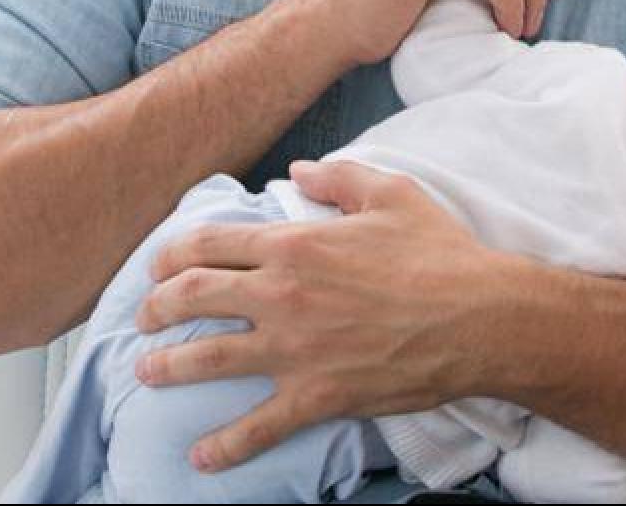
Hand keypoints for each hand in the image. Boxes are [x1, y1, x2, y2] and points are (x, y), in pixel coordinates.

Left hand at [134, 160, 524, 472]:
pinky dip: (224, 446)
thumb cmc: (440, 253)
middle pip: (192, 297)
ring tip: (148, 371)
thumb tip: (299, 169)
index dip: (171, 253)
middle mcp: (281, 295)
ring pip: (207, 359)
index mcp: (295, 243)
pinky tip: (201, 456)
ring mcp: (294, 349)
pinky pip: (258, 427)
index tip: (157, 266)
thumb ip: (339, 176)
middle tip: (144, 317)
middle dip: (156, 307)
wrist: (480, 317)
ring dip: (167, 366)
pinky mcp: (316, 396)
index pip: (209, 244)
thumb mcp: (392, 193)